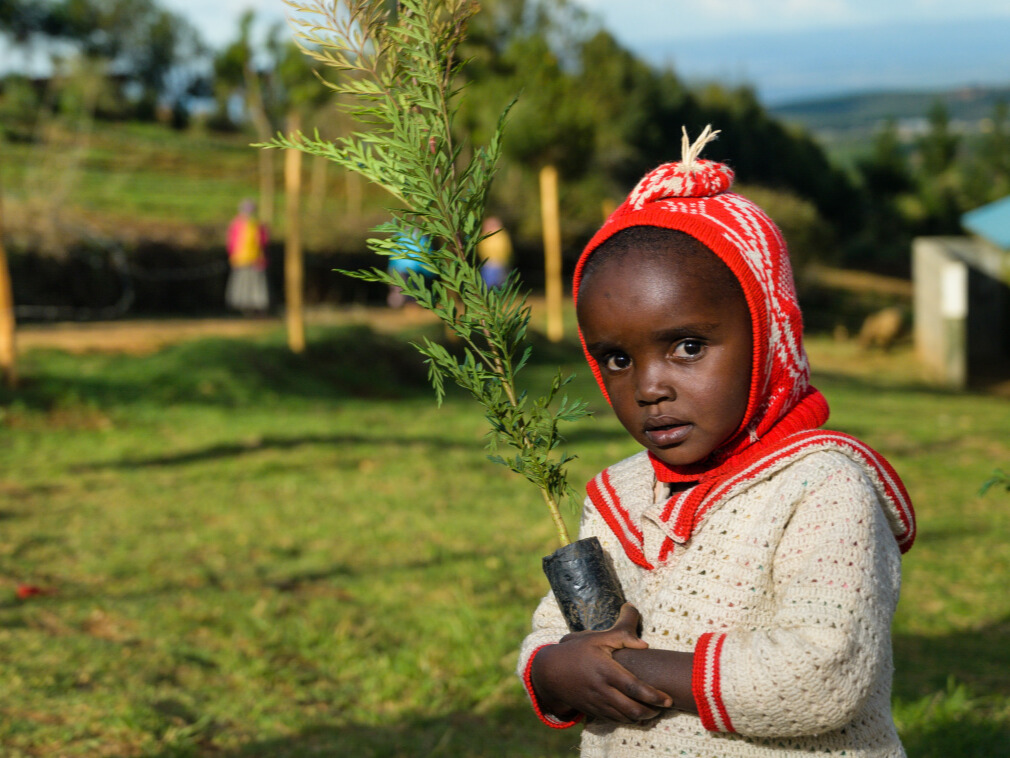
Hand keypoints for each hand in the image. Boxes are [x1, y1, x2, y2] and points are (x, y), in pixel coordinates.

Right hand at [530, 604, 673, 723]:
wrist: (549, 671)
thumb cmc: (576, 651)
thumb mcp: (597, 638)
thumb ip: (622, 637)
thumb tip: (645, 644)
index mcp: (606, 670)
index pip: (634, 688)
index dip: (653, 696)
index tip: (668, 699)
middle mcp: (602, 689)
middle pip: (632, 709)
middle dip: (651, 712)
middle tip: (663, 707)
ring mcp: (596, 702)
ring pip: (624, 718)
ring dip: (641, 718)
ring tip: (653, 711)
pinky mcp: (592, 710)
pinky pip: (613, 720)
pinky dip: (627, 720)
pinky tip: (635, 713)